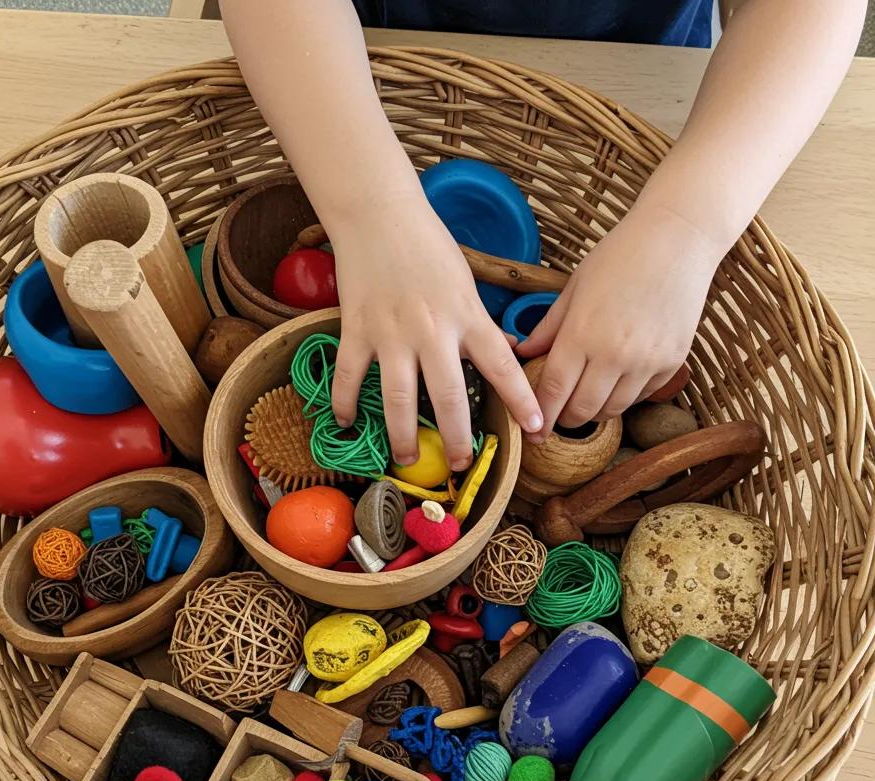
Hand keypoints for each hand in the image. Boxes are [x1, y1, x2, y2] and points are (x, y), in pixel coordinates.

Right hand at [329, 196, 542, 470]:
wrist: (378, 213)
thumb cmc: (427, 244)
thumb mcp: (467, 281)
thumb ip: (480, 321)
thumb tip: (505, 349)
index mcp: (467, 316)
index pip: (502, 366)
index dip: (522, 401)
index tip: (536, 430)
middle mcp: (433, 331)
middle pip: (450, 397)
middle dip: (456, 438)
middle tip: (459, 464)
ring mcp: (392, 334)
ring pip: (399, 399)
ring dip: (403, 435)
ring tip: (406, 460)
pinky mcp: (357, 331)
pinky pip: (350, 378)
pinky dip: (345, 404)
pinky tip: (346, 424)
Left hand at [516, 204, 721, 441]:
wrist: (678, 241)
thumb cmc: (619, 257)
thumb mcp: (573, 289)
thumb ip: (548, 328)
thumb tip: (524, 354)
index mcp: (581, 335)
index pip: (553, 390)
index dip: (541, 416)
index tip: (534, 433)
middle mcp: (614, 355)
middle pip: (582, 410)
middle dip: (565, 419)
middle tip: (559, 416)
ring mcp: (646, 361)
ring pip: (613, 409)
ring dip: (595, 411)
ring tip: (587, 401)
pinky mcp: (672, 362)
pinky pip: (642, 395)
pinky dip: (626, 396)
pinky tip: (617, 383)